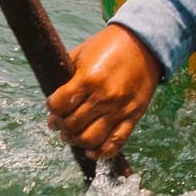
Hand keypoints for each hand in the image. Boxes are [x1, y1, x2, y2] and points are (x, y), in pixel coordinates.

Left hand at [44, 20, 157, 162]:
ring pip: (90, 139)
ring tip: (71, 133)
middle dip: (59, 125)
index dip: (51, 107)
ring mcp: (120, 109)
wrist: (144, 43)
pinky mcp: (133, 116)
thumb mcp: (82, 53)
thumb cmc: (109, 45)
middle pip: (71, 125)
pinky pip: (116, 143)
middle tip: (57, 121)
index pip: (59, 105)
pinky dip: (101, 153)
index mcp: (88, 79)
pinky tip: (91, 151)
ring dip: (75, 140)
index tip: (52, 105)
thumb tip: (53, 97)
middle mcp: (104, 97)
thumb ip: (67, 75)